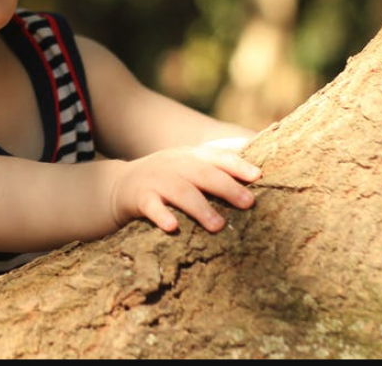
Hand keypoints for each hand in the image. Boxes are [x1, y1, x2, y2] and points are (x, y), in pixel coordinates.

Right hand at [110, 145, 261, 233]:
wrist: (120, 185)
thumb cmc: (168, 178)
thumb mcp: (191, 164)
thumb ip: (221, 160)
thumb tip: (261, 154)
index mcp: (191, 156)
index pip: (217, 156)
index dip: (237, 164)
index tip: (258, 175)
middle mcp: (175, 164)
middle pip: (203, 173)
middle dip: (226, 187)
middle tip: (248, 203)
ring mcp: (156, 180)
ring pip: (180, 191)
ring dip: (200, 207)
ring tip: (218, 226)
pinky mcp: (138, 197)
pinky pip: (150, 206)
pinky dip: (161, 214)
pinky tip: (172, 227)